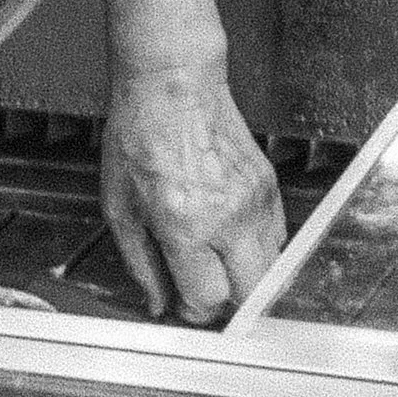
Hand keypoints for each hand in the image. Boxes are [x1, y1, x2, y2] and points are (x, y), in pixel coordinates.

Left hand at [100, 59, 283, 324]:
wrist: (172, 84)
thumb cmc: (139, 136)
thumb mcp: (118, 205)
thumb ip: (140, 263)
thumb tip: (157, 304)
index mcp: (184, 224)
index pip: (208, 298)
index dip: (194, 311)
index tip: (183, 304)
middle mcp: (227, 217)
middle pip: (252, 295)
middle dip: (228, 304)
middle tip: (205, 290)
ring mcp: (255, 202)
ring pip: (272, 271)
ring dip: (247, 279)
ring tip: (217, 264)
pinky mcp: (270, 186)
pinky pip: (278, 239)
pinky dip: (260, 251)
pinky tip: (231, 238)